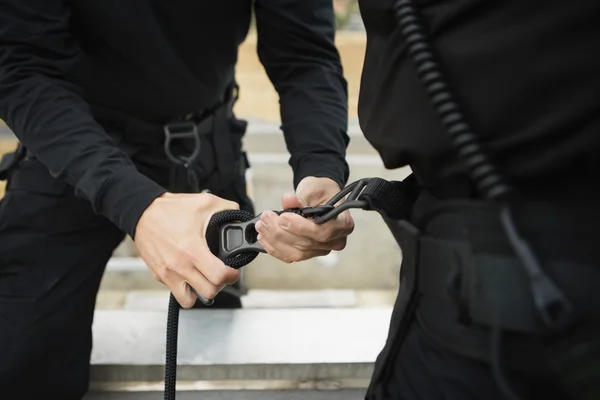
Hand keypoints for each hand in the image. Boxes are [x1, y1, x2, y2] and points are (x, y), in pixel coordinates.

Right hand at [134, 192, 240, 307]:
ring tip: (205, 279)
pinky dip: (185, 289)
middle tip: (221, 275)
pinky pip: (175, 292)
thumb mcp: (205, 203)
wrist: (142, 212)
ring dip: (200, 292)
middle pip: (208, 292)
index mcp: (192, 249)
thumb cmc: (170, 209)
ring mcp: (168, 273)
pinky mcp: (159, 275)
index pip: (218, 276)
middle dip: (220, 285)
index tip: (232, 271)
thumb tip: (240, 217)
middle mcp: (179, 265)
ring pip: (189, 300)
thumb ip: (228, 209)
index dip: (231, 276)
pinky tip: (190, 276)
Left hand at [255, 176, 354, 262]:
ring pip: (296, 253)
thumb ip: (300, 196)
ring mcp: (322, 250)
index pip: (322, 232)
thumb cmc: (321, 191)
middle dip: (281, 232)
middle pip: (306, 244)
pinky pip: (290, 256)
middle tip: (266, 218)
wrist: (319, 196)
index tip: (283, 217)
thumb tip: (287, 200)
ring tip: (262, 226)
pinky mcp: (308, 253)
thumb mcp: (312, 188)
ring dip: (275, 240)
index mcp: (343, 223)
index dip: (300, 227)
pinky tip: (264, 238)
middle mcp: (335, 241)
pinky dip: (274, 248)